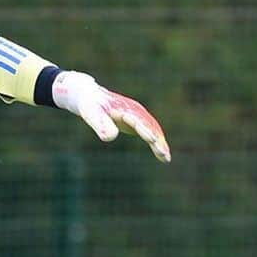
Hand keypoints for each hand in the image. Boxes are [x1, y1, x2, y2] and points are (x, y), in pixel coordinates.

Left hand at [52, 71, 170, 162]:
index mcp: (126, 109)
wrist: (91, 97)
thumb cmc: (90, 106)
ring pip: (153, 130)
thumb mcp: (91, 114)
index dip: (145, 130)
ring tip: (166, 158)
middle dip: (157, 140)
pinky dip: (156, 144)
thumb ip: (100, 124)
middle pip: (151, 126)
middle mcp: (136, 112)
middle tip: (164, 154)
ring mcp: (138, 116)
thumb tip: (110, 137)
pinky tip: (162, 157)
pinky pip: (150, 133)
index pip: (138, 121)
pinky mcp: (137, 123)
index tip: (152, 140)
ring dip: (160, 143)